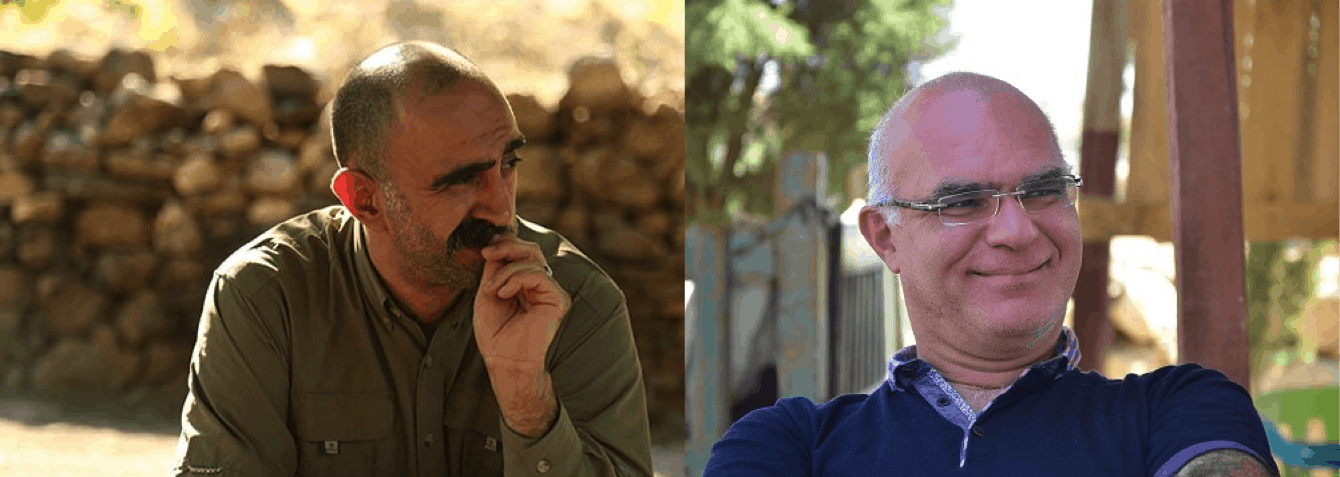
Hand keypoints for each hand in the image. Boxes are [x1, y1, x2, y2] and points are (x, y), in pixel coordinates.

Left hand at [473, 235, 570, 372]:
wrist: (504, 358)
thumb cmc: (494, 331)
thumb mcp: (488, 291)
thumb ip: (496, 267)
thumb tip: (497, 242)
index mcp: (525, 281)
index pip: (521, 251)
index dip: (505, 243)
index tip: (485, 249)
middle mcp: (540, 284)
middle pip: (531, 248)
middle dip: (507, 246)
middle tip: (487, 253)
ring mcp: (551, 291)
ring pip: (533, 260)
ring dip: (506, 272)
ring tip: (493, 291)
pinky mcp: (559, 300)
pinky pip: (540, 275)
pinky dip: (518, 279)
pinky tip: (504, 294)